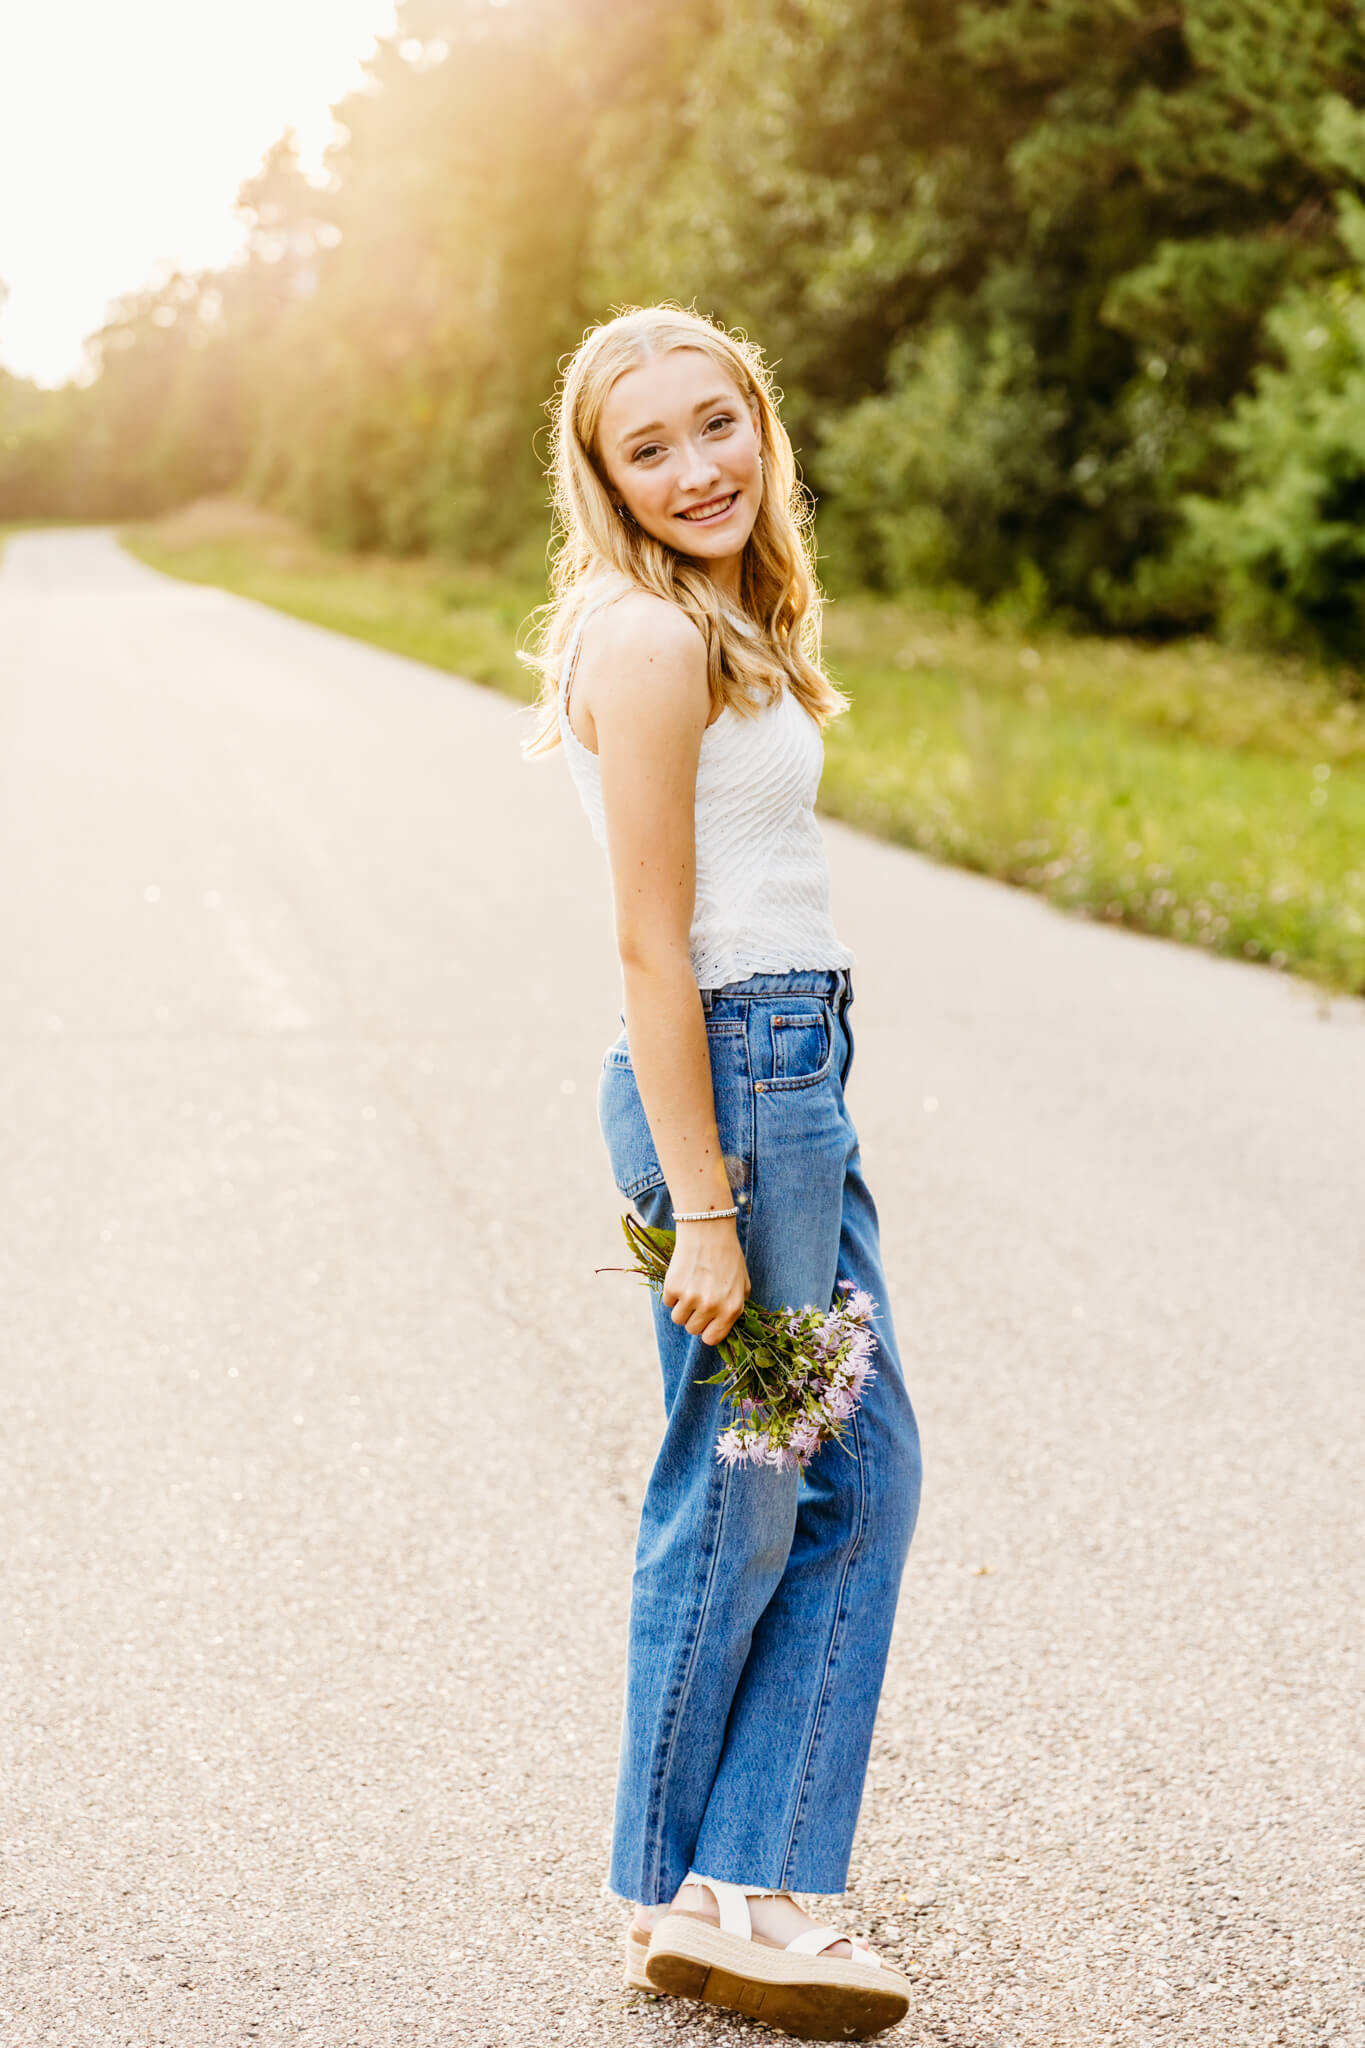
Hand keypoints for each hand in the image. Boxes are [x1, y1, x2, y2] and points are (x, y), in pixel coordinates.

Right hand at [662, 1221, 750, 1347]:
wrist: (709, 1231)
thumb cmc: (728, 1257)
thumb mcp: (743, 1285)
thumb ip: (736, 1308)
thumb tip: (723, 1326)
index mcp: (731, 1309)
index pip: (711, 1339)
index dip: (706, 1331)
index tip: (704, 1322)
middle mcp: (712, 1307)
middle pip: (692, 1330)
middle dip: (693, 1317)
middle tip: (697, 1299)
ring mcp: (691, 1298)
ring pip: (677, 1319)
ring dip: (681, 1307)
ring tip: (690, 1288)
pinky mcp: (673, 1287)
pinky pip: (667, 1302)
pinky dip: (672, 1293)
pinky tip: (683, 1277)